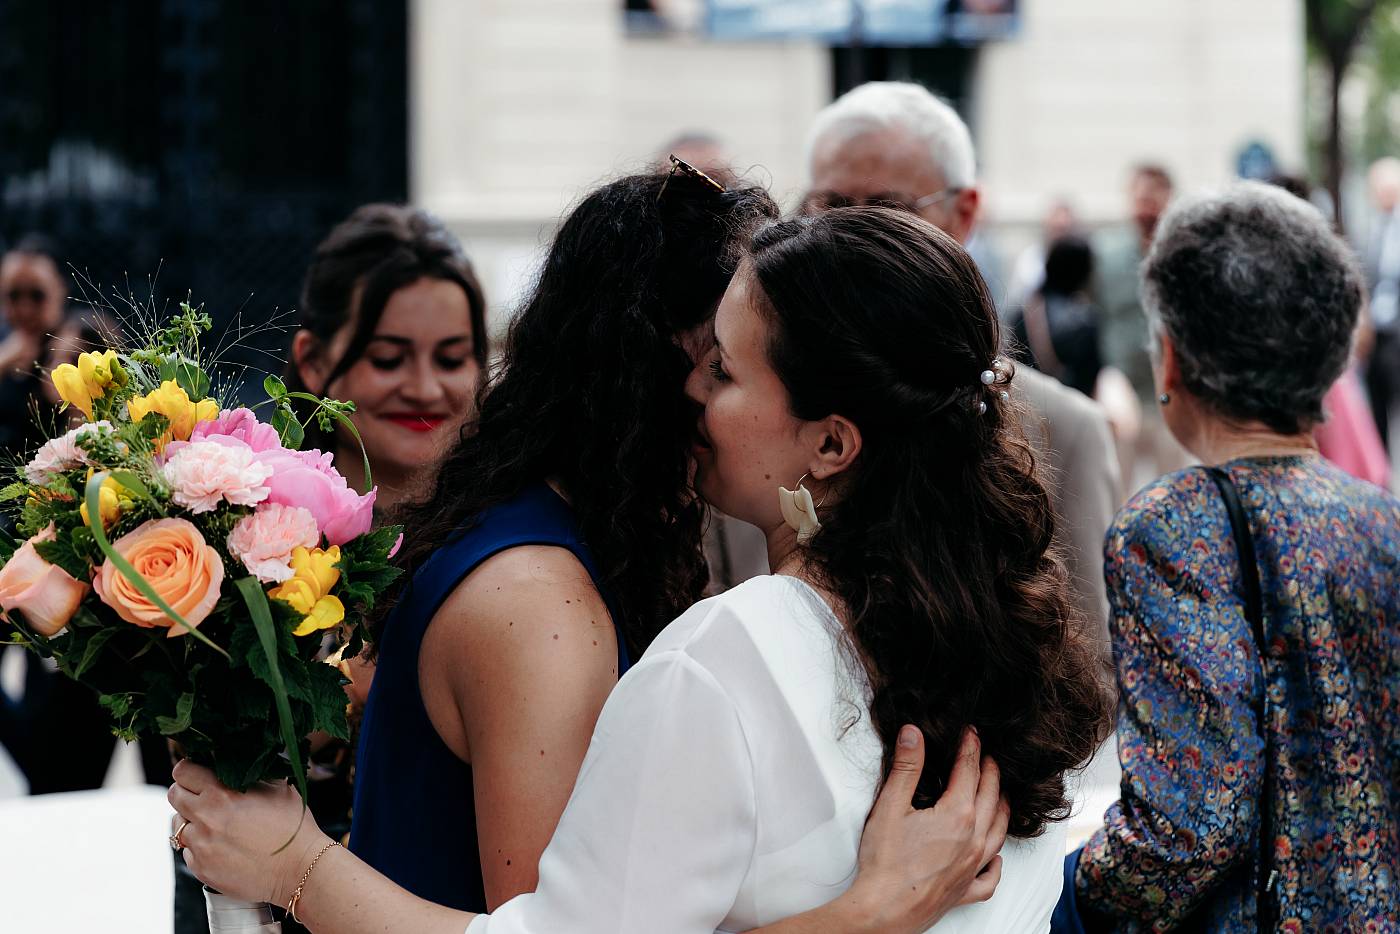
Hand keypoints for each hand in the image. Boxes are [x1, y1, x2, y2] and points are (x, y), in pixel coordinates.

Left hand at [168, 760, 330, 905]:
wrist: (300, 869)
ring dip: (191, 822)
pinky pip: (188, 851)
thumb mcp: (278, 788)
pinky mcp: (201, 868)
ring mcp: (201, 845)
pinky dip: (200, 847)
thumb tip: (240, 763)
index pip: (183, 772)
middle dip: (186, 793)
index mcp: (222, 793)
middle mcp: (206, 818)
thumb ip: (253, 774)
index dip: (190, 770)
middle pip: (174, 796)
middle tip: (204, 798)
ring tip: (215, 826)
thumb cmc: (293, 827)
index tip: (197, 774)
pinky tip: (222, 847)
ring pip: (178, 825)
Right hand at [844, 726, 1009, 932]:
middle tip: (987, 756)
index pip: (969, 771)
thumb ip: (906, 767)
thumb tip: (914, 734)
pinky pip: (990, 877)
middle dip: (990, 772)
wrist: (884, 911)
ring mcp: (972, 867)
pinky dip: (997, 864)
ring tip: (1001, 795)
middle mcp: (973, 839)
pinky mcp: (965, 891)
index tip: (971, 732)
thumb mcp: (890, 805)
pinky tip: (996, 858)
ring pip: (998, 832)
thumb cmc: (885, 861)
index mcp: (957, 815)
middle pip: (991, 797)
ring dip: (1002, 808)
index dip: (970, 747)